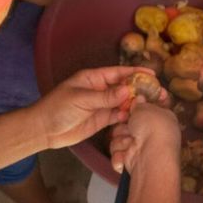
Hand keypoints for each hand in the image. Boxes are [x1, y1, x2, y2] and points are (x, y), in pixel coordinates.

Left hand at [30, 66, 160, 149]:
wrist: (44, 129)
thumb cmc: (58, 108)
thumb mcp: (82, 99)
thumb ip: (105, 96)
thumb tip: (128, 90)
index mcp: (94, 79)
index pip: (119, 73)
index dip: (135, 73)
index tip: (152, 75)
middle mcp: (100, 90)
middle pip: (125, 88)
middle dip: (140, 90)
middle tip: (158, 93)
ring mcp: (101, 105)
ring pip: (123, 102)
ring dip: (136, 104)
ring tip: (151, 107)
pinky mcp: (101, 119)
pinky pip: (118, 116)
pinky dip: (127, 116)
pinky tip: (135, 118)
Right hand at [109, 101, 180, 174]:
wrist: (149, 156)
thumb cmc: (153, 128)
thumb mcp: (145, 108)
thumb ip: (140, 103)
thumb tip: (139, 99)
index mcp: (163, 118)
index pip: (150, 108)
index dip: (140, 104)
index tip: (132, 102)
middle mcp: (152, 133)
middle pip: (129, 123)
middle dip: (125, 124)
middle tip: (126, 122)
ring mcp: (141, 147)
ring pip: (119, 137)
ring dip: (121, 140)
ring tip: (130, 142)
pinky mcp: (130, 160)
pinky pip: (117, 151)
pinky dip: (120, 154)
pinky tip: (128, 155)